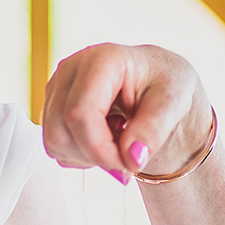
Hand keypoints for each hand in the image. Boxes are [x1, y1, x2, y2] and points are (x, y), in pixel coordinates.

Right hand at [43, 44, 209, 183]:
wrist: (156, 83)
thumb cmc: (164, 84)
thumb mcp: (172, 104)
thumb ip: (153, 131)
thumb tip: (133, 158)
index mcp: (102, 60)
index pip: (80, 113)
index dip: (100, 148)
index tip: (128, 164)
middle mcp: (71, 69)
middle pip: (61, 130)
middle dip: (95, 155)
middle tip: (127, 154)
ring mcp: (57, 88)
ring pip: (53, 141)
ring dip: (87, 156)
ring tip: (117, 139)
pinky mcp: (52, 105)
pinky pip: (54, 145)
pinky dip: (80, 154)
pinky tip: (103, 138)